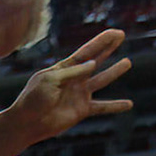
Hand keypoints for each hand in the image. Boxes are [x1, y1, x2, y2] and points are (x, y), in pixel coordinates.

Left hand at [10, 29, 133, 143]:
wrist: (26, 123)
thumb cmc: (33, 99)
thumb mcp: (50, 80)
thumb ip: (72, 72)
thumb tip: (93, 63)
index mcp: (63, 69)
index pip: (85, 52)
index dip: (101, 42)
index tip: (115, 33)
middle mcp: (74, 79)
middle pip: (95, 60)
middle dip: (108, 48)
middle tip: (121, 35)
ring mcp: (79, 94)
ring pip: (102, 80)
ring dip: (115, 71)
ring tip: (128, 62)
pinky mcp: (82, 110)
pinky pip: (103, 107)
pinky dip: (115, 106)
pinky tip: (129, 104)